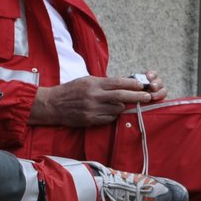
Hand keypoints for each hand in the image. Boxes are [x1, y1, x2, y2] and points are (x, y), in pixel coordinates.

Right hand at [30, 71, 165, 126]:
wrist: (52, 105)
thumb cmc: (70, 90)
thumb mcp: (86, 81)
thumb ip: (103, 82)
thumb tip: (122, 83)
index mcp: (93, 84)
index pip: (117, 83)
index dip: (132, 85)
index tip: (142, 86)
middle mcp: (94, 96)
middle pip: (121, 97)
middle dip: (137, 97)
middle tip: (148, 97)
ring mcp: (92, 110)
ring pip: (117, 109)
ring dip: (122, 107)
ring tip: (123, 104)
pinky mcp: (90, 120)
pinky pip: (109, 118)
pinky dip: (112, 115)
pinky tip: (110, 111)